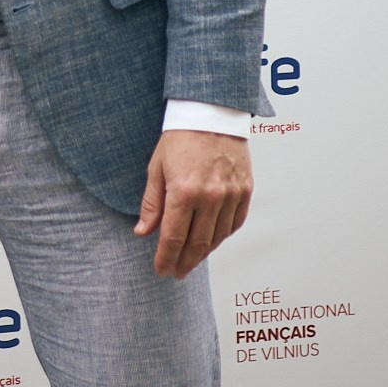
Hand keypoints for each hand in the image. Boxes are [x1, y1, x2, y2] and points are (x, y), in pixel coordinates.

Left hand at [134, 129, 251, 278]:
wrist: (211, 114)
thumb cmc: (180, 138)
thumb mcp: (156, 168)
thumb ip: (151, 203)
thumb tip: (142, 232)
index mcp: (184, 191)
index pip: (173, 237)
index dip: (166, 258)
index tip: (161, 269)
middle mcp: (210, 197)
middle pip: (197, 244)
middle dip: (184, 262)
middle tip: (176, 272)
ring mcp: (231, 195)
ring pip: (218, 237)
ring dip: (204, 254)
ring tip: (191, 260)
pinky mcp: (245, 190)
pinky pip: (235, 223)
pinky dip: (222, 236)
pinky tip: (212, 241)